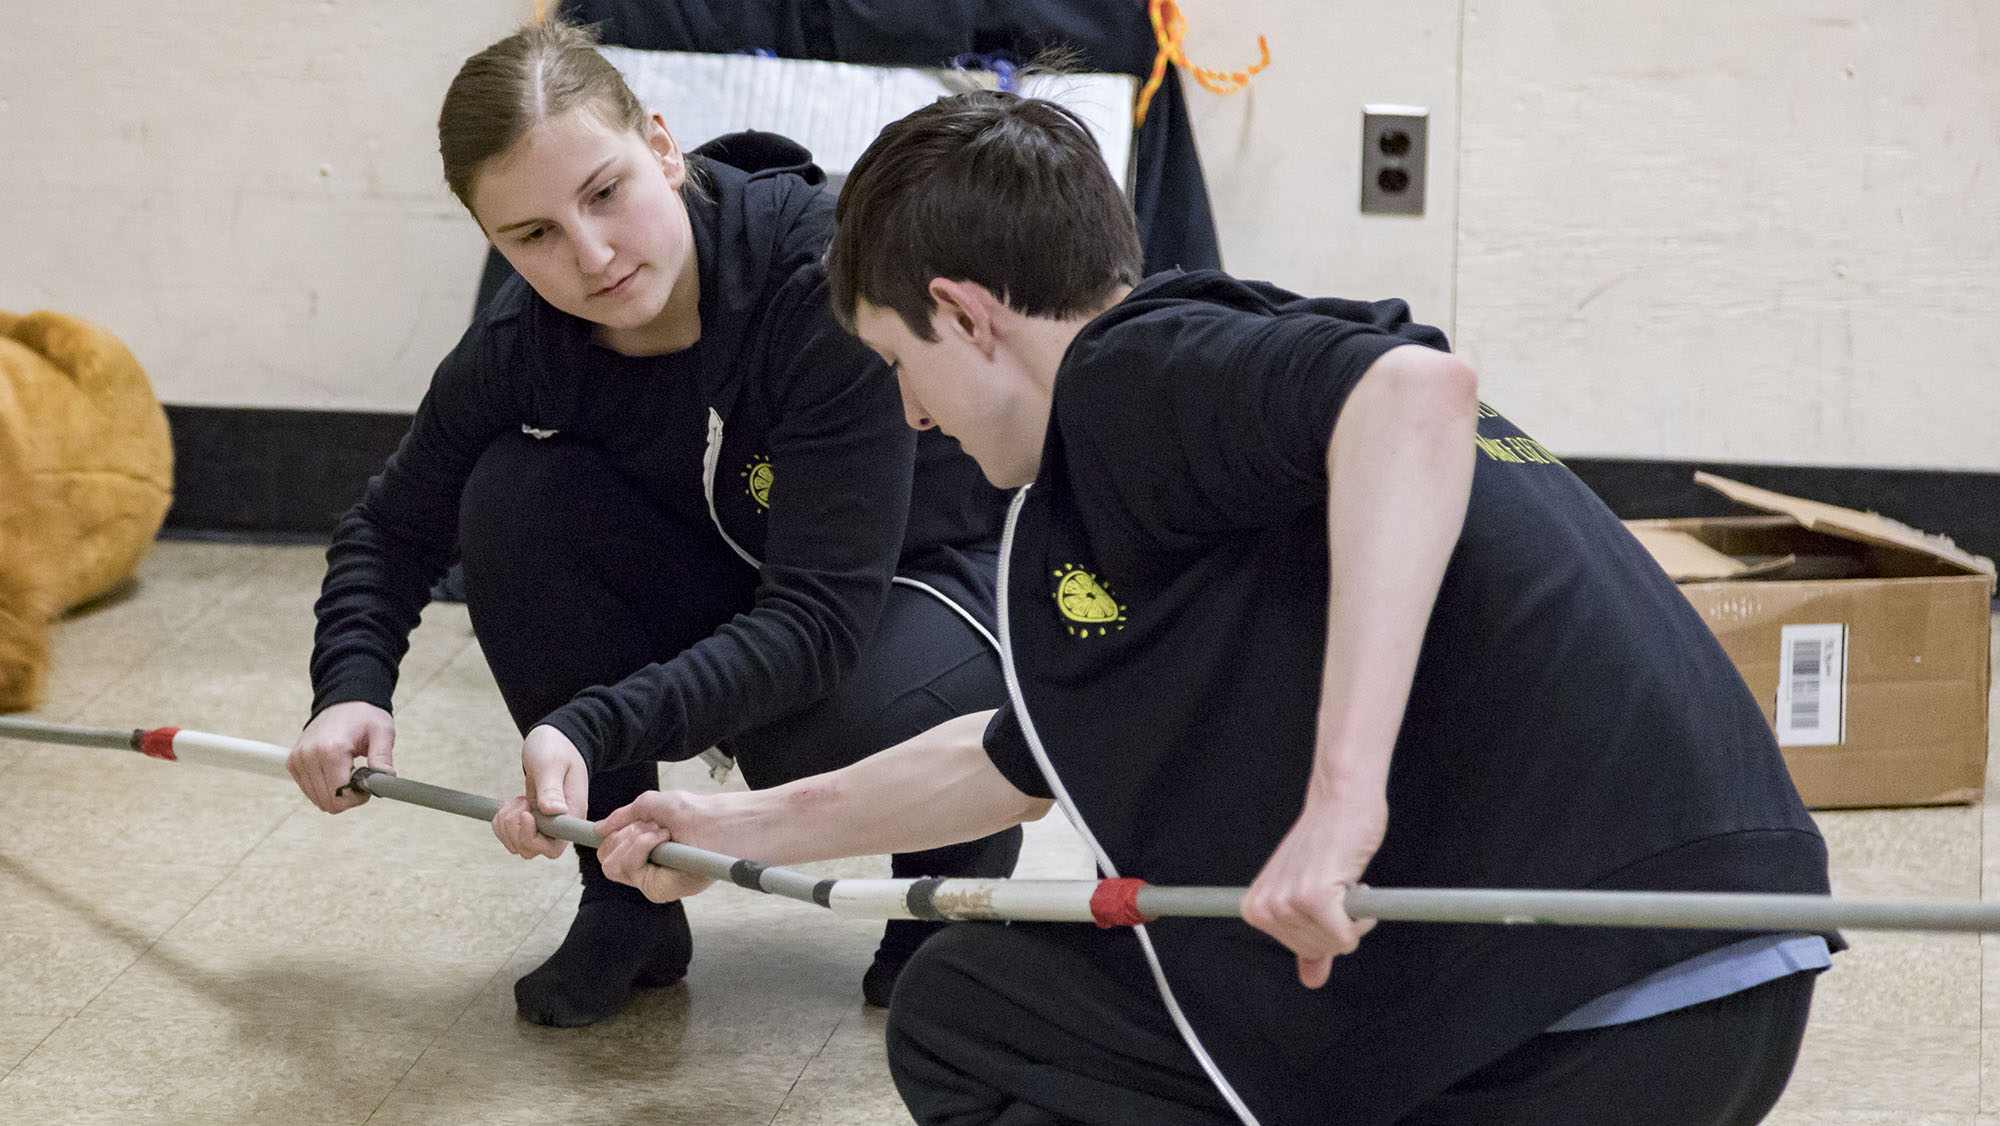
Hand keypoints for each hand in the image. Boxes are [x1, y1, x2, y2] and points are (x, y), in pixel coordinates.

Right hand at [288, 701, 394, 812]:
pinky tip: (335, 771)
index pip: (340, 795)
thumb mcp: (382, 732)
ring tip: (348, 771)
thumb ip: (383, 758)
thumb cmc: (364, 716)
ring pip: (317, 799)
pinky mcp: (293, 763)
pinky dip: (324, 787)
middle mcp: (309, 756)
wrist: (343, 701)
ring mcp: (298, 760)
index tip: (368, 784)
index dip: (358, 798)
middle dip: (348, 796)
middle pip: (328, 801)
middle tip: (360, 778)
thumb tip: (385, 782)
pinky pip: (309, 790)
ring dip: (336, 792)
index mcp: (331, 750)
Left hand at [490, 725, 589, 858]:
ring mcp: (544, 823)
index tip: (526, 814)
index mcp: (571, 813)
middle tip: (518, 801)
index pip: (554, 848)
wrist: (554, 739)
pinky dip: (502, 824)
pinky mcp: (531, 820)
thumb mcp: (551, 763)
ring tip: (514, 801)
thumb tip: (552, 811)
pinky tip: (508, 806)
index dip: (533, 839)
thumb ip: (551, 788)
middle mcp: (560, 824)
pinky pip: (511, 835)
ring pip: (518, 845)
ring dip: (506, 826)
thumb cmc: (556, 747)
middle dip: (515, 829)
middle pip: (531, 850)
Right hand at [596, 792, 717, 902]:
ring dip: (634, 839)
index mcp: (642, 851)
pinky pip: (630, 868)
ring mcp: (652, 881)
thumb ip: (623, 816)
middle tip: (651, 825)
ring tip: (662, 831)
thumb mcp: (652, 805)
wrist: (719, 822)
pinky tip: (664, 838)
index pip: (608, 852)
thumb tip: (598, 829)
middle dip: (623, 835)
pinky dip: (642, 846)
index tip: (613, 827)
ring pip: (613, 865)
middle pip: (605, 860)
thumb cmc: (694, 813)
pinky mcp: (658, 890)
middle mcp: (646, 869)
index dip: (609, 837)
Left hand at [1240, 793, 1386, 987]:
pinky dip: (1362, 918)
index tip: (1327, 899)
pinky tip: (1354, 883)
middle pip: (1319, 951)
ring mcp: (1286, 903)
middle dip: (1341, 926)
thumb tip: (1312, 980)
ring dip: (1353, 918)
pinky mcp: (1312, 897)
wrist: (1340, 801)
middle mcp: (1265, 908)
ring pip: (1334, 945)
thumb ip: (1309, 940)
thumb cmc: (1327, 842)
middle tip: (1340, 889)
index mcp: (1256, 908)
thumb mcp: (1309, 896)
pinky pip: (1347, 936)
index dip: (1325, 931)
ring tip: (1343, 882)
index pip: (1301, 952)